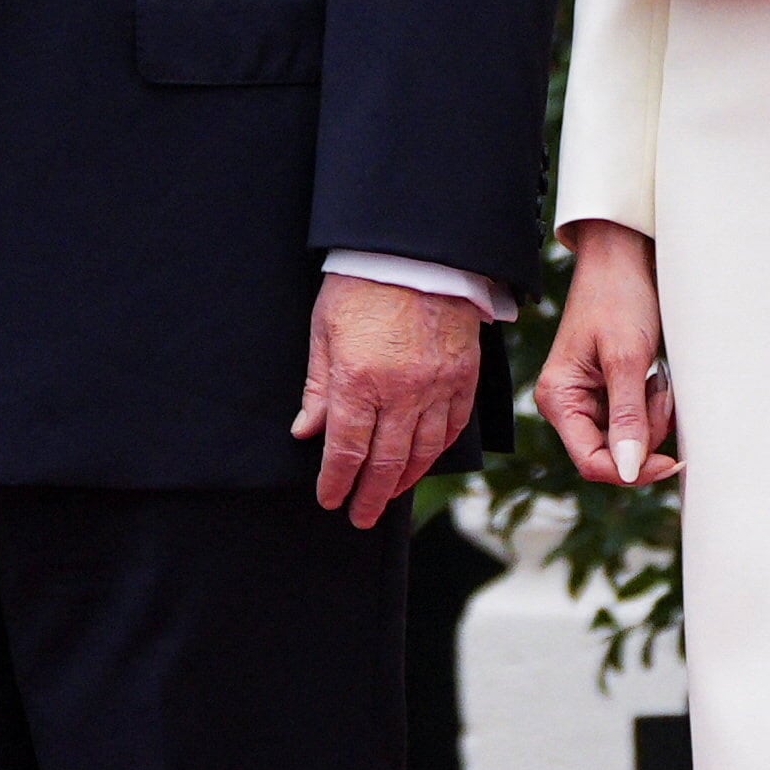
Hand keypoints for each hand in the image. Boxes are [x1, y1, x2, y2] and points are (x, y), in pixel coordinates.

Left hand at [292, 271, 482, 529]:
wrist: (416, 253)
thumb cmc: (361, 286)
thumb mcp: (324, 331)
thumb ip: (318, 388)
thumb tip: (306, 433)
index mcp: (359, 380)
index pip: (346, 450)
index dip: (336, 482)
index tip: (330, 501)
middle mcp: (401, 391)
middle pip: (385, 461)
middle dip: (369, 495)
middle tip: (358, 516)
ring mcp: (437, 387)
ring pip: (422, 452)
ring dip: (403, 481)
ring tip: (386, 497)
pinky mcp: (463, 378)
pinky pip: (451, 428)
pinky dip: (435, 453)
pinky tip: (421, 463)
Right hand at [535, 219, 679, 489]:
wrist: (624, 261)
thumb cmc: (618, 299)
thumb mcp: (626, 358)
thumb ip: (628, 417)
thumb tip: (627, 470)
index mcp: (559, 399)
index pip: (592, 462)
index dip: (632, 471)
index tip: (672, 460)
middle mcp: (568, 404)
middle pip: (613, 454)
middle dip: (646, 433)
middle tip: (661, 391)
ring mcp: (588, 400)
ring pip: (629, 439)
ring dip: (653, 417)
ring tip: (657, 376)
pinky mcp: (608, 392)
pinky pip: (636, 420)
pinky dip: (653, 406)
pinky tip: (654, 376)